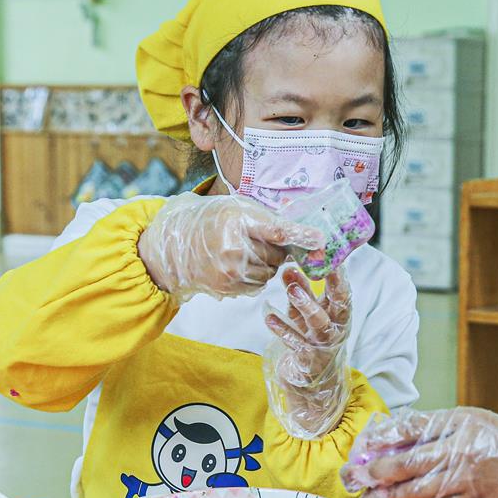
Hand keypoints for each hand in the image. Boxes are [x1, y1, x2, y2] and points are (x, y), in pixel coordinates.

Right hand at [138, 194, 321, 300]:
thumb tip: (308, 231)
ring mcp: (229, 272)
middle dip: (277, 249)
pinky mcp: (227, 288)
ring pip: (271, 272)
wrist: (176, 243)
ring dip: (267, 264)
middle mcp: (233, 249)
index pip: (276, 230)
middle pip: (278, 255)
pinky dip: (256, 276)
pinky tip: (240, 264)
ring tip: (246, 251)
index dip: (301, 236)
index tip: (321, 240)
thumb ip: (272, 218)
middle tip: (260, 240)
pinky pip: (258, 285)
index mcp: (237, 221)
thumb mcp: (240, 208)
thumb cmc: (214, 220)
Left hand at [263, 267, 352, 438]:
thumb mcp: (305, 316)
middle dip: (332, 285)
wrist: (310, 385)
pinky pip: (296, 343)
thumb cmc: (310, 343)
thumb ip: (300, 293)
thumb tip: (288, 267)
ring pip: (319, 322)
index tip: (330, 255)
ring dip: (306, 305)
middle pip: (339, 305)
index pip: (342, 291)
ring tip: (292, 289)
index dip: (338, 274)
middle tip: (320, 267)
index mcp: (338, 316)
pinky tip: (269, 317)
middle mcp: (335, 329)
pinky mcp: (309, 360)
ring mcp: (324, 345)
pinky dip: (282, 329)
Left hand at [340, 404, 497, 497]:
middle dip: (373, 473)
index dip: (379, 441)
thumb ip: (435, 428)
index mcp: (459, 421)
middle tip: (353, 478)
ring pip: (415, 493)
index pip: (409, 428)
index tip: (361, 448)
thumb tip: (389, 439)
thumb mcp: (471, 421)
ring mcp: (467, 480)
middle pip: (405, 463)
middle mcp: (461, 449)